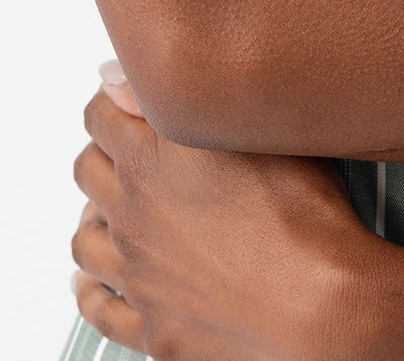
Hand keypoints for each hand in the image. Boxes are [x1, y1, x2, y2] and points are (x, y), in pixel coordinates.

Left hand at [70, 63, 394, 358]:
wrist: (318, 307)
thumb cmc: (300, 216)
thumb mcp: (248, 126)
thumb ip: (174, 95)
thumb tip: (116, 75)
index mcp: (150, 163)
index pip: (101, 116)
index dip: (110, 99)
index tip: (123, 98)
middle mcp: (134, 219)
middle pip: (88, 172)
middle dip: (100, 151)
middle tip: (122, 145)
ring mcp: (139, 277)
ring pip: (85, 241)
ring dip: (92, 217)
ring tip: (108, 207)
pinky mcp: (153, 328)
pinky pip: (99, 310)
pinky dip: (90, 292)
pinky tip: (92, 283)